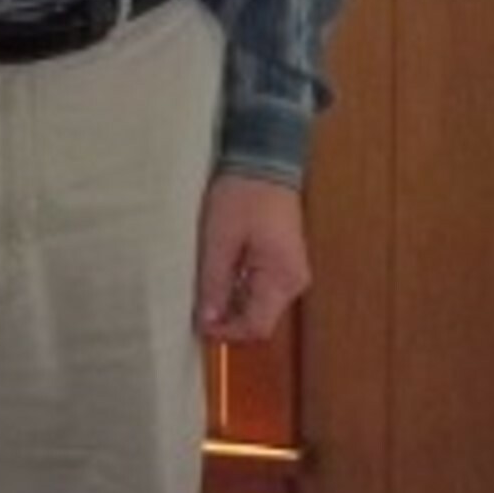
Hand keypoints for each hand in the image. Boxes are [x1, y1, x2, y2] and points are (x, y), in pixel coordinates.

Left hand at [196, 172, 308, 342]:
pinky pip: (262, 288)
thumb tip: (208, 321)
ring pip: (260, 305)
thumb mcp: (220, 242)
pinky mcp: (284, 260)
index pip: (257, 327)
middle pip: (260, 319)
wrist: (265, 158)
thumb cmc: (243, 197)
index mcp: (282, 279)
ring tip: (209, 285)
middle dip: (229, 318)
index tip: (200, 324)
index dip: (227, 333)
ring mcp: (291, 270)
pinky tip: (224, 272)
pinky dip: (241, 288)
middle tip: (200, 304)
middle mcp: (293, 281)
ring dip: (233, 303)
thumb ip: (215, 285)